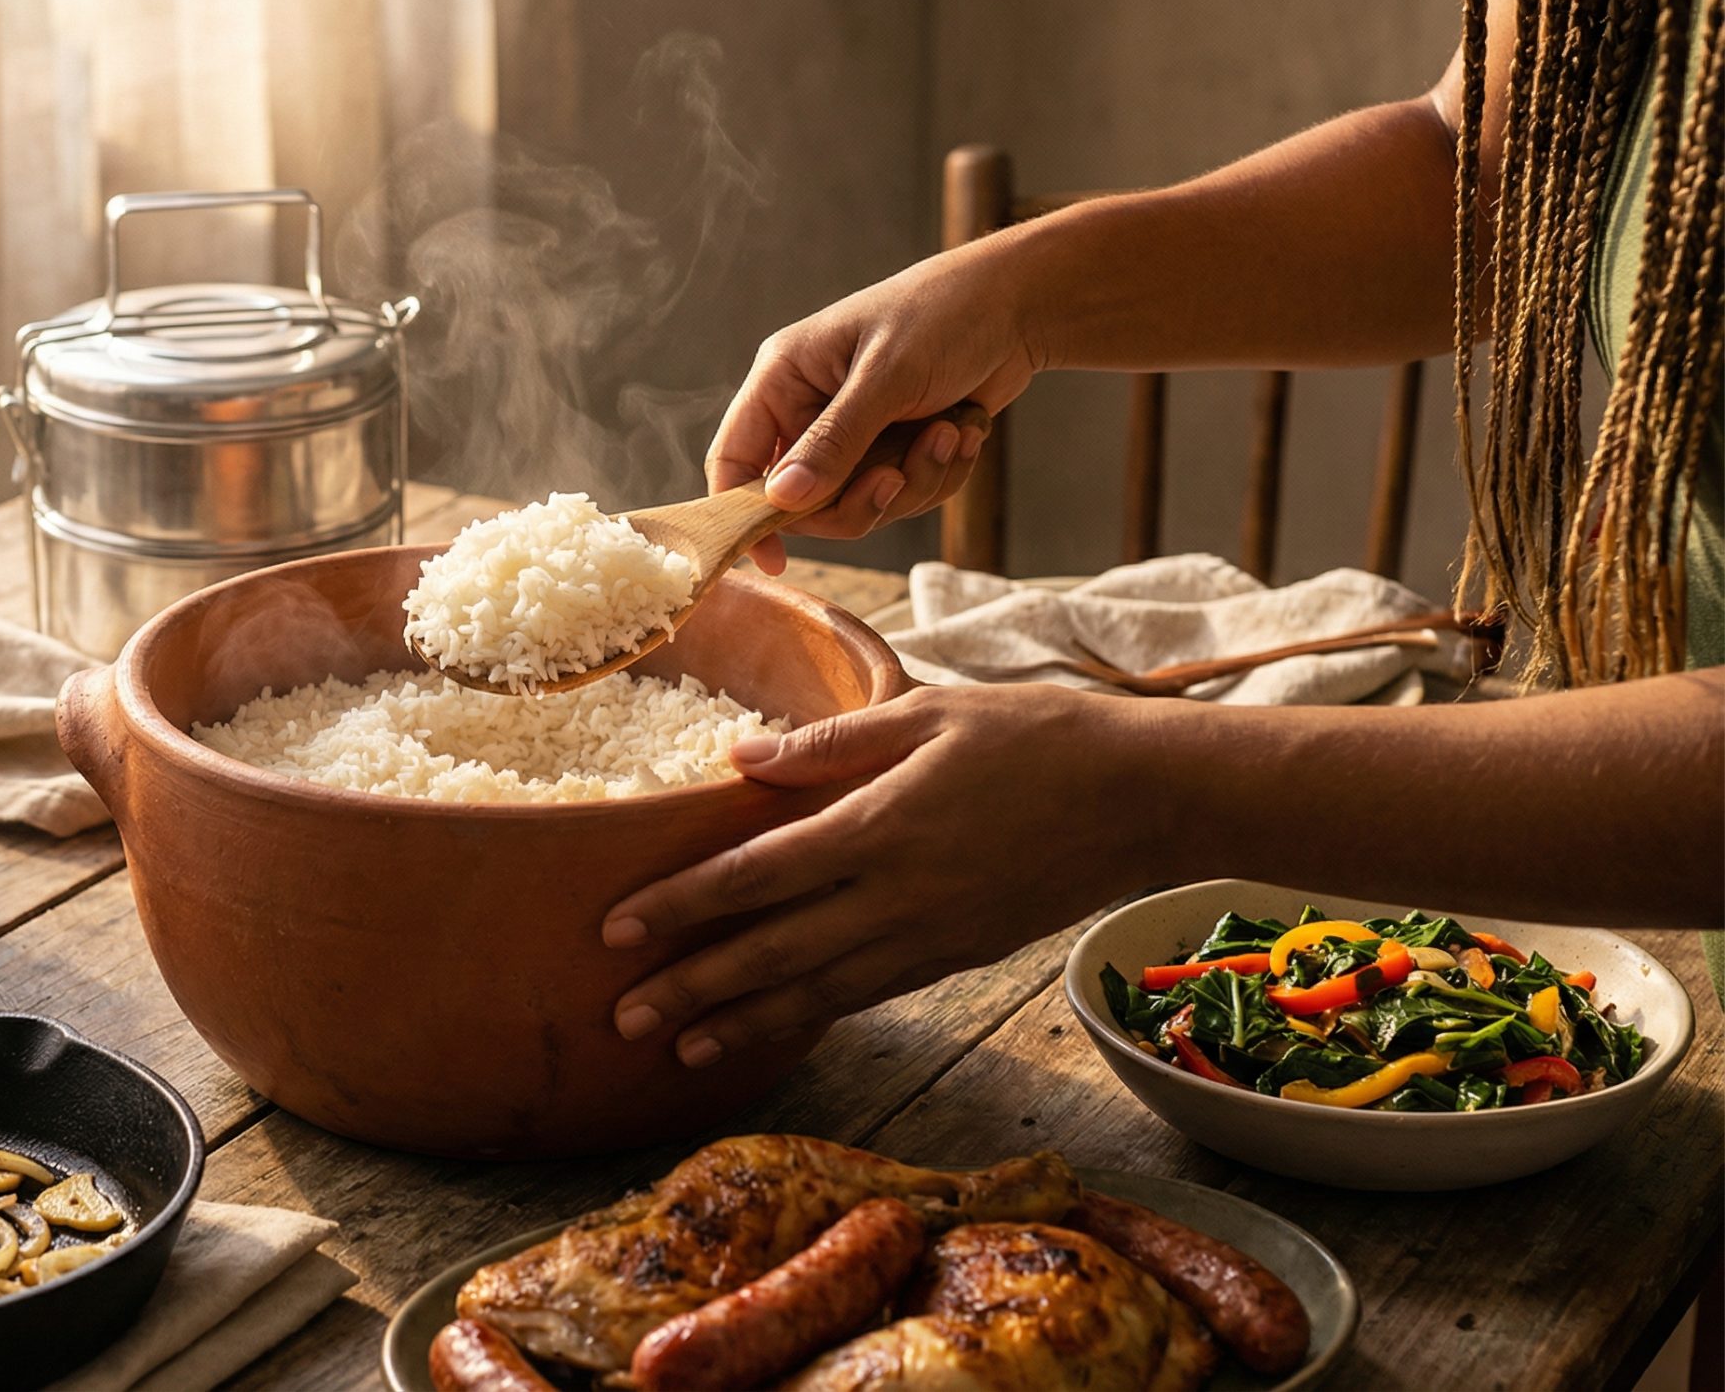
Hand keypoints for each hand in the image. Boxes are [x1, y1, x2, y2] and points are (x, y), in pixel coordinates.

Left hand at [602, 683, 1163, 1067]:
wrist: (1147, 797)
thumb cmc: (1038, 737)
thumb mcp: (929, 713)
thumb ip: (830, 741)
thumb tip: (738, 759)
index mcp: (880, 827)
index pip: (755, 876)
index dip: (681, 906)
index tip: (616, 928)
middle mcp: (897, 896)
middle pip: (772, 953)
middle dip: (691, 988)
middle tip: (620, 1017)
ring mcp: (930, 936)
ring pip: (817, 992)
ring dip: (743, 1023)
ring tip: (680, 1050)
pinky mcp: (959, 956)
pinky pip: (869, 993)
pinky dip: (813, 1017)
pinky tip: (775, 1027)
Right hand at [710, 246, 1041, 573]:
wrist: (1019, 305)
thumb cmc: (943, 315)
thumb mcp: (886, 377)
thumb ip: (834, 442)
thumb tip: (781, 501)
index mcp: (783, 379)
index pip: (734, 460)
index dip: (743, 514)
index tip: (774, 558)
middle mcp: (809, 410)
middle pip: (803, 502)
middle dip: (862, 497)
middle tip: (898, 477)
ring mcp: (854, 434)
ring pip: (860, 505)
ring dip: (914, 480)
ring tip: (951, 431)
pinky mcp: (894, 449)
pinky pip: (903, 496)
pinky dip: (939, 474)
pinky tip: (963, 430)